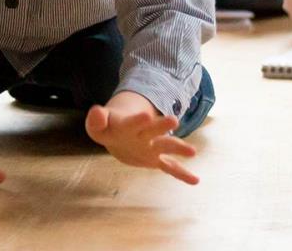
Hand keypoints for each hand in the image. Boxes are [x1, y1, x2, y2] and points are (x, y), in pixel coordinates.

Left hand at [84, 91, 199, 184]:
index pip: (132, 122)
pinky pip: (170, 167)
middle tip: (174, 120)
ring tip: (192, 152)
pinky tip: (195, 181)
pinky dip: (182, 174)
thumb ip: (96, 120)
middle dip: (162, 126)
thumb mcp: (98, 126)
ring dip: (178, 148)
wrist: (120, 132)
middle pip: (154, 130)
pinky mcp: (155, 159)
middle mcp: (144, 134)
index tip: (145, 116)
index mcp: (129, 125)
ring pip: (166, 146)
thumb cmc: (108, 128)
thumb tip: (96, 111)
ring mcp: (152, 146)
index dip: (137, 120)